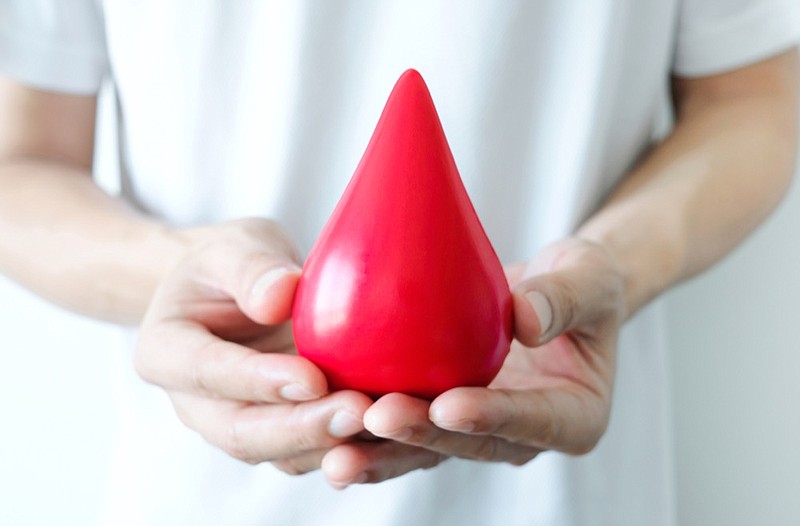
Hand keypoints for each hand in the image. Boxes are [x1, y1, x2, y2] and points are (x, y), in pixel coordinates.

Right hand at [136, 219, 373, 472]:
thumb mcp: (234, 245)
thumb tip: (280, 297)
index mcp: (166, 351)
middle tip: (358, 411)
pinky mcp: (278, 432)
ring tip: (380, 423)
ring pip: (280, 453)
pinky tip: (387, 428)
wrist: (236, 290)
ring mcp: (237, 424)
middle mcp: (195, 403)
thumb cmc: (231, 263)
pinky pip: (310, 451)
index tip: (312, 376)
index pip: (208, 373)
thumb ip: (250, 267)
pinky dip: (347, 445)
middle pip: (242, 432)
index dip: (258, 380)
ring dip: (330, 443)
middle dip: (302, 428)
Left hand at [319, 238, 624, 486]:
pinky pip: (402, 428)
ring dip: (381, 451)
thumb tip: (526, 320)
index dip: (490, 417)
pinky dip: (365, 429)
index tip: (448, 405)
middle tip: (376, 420)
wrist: (553, 293)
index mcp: (572, 418)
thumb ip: (565, 296)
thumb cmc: (582, 282)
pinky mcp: (442, 416)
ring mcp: (478, 431)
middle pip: (466, 445)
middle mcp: (521, 436)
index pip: (529, 422)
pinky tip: (320, 422)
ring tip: (335, 453)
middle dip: (420, 438)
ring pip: (425, 450)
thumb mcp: (589, 276)